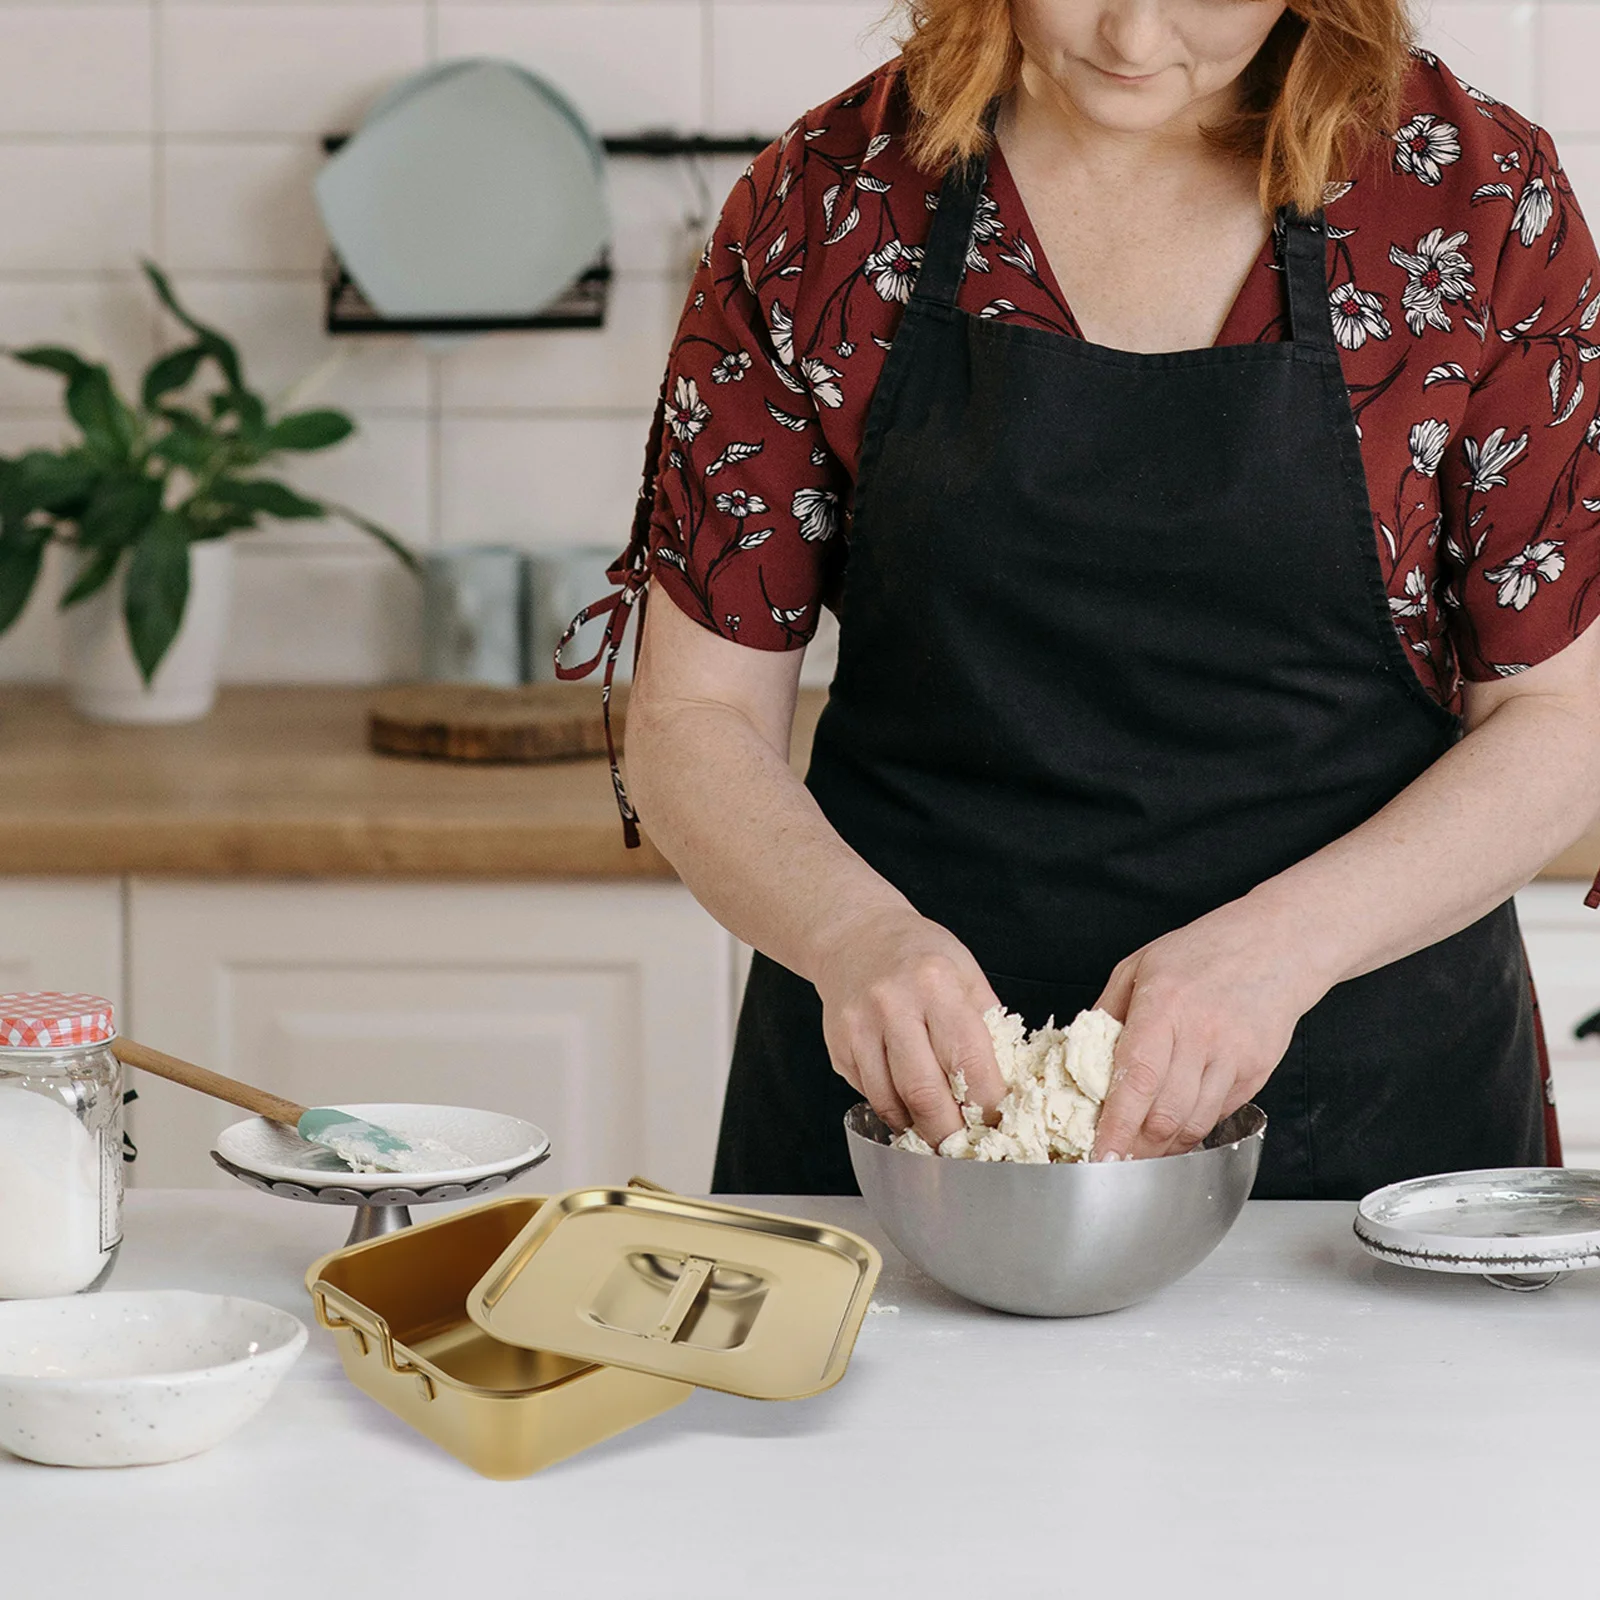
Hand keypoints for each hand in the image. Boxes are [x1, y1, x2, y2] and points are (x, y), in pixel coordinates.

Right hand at [813, 906, 1005, 1146]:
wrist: (856, 935)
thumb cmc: (920, 956)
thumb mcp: (967, 975)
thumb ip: (987, 1027)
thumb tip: (1008, 1089)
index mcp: (936, 984)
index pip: (968, 1061)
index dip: (988, 1104)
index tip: (1001, 1123)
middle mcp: (892, 1005)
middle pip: (924, 1093)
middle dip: (950, 1133)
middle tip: (968, 1147)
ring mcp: (858, 1027)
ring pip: (890, 1103)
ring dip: (919, 1128)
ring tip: (940, 1133)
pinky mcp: (837, 1045)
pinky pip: (869, 1094)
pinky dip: (893, 1109)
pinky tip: (909, 1104)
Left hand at [1091, 894, 1337, 1161]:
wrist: (1277, 945)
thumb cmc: (1204, 950)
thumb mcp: (1140, 966)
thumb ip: (1108, 1012)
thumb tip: (1079, 1055)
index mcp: (1164, 1006)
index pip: (1136, 1080)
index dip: (1116, 1126)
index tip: (1100, 1156)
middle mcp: (1200, 1035)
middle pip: (1164, 1114)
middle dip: (1136, 1148)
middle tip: (1114, 1161)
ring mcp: (1232, 1056)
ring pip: (1193, 1124)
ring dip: (1164, 1148)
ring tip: (1141, 1152)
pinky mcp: (1256, 1072)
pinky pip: (1218, 1116)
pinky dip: (1192, 1131)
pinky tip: (1175, 1130)